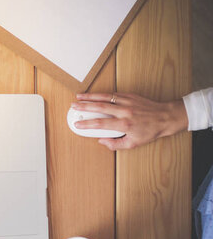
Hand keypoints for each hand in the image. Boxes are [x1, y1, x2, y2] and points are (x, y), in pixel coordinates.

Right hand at [72, 93, 187, 149]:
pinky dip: (101, 94)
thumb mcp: (134, 143)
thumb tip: (102, 141)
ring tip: (79, 96)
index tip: (78, 123)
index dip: (87, 124)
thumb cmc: (150, 131)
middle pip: (100, 107)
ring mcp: (127, 101)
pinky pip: (112, 94)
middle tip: (73, 106)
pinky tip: (94, 95)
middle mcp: (125, 111)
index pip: (101, 123)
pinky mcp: (130, 95)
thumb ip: (116, 144)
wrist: (166, 117)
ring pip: (105, 97)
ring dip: (90, 96)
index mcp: (124, 124)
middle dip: (84, 106)